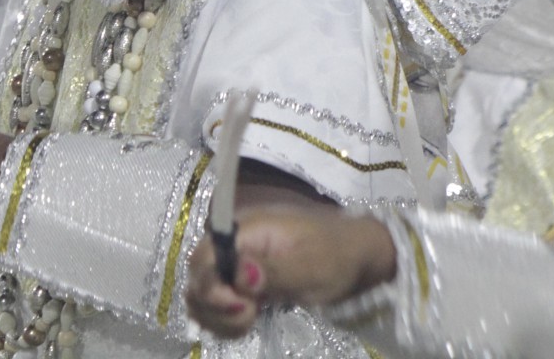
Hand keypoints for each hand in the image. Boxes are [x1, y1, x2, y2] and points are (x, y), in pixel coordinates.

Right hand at [186, 208, 396, 337]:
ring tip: (250, 321)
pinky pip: (217, 306)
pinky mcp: (242, 284)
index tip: (243, 306)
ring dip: (218, 317)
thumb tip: (239, 275)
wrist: (356, 258)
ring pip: (202, 295)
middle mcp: (232, 245)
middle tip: (251, 315)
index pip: (203, 257)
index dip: (211, 286)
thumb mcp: (311, 266)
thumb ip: (273, 271)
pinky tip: (246, 324)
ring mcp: (235, 265)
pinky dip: (225, 321)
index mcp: (245, 230)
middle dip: (215, 306)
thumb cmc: (336, 256)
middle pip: (197, 277)